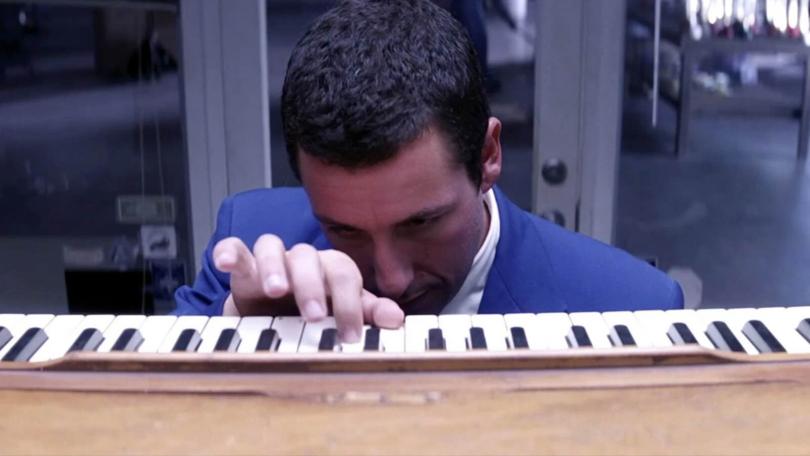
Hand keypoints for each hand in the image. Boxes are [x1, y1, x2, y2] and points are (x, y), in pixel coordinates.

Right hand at [212, 235, 404, 341]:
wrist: (276, 318)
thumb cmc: (315, 311)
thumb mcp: (343, 314)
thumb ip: (368, 313)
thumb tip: (396, 318)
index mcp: (331, 269)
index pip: (344, 274)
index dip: (349, 302)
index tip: (350, 335)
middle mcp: (302, 260)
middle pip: (308, 257)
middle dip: (312, 286)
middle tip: (315, 316)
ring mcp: (271, 261)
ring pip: (271, 246)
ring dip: (274, 267)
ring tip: (275, 290)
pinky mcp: (243, 268)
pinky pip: (235, 248)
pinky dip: (229, 251)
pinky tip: (225, 262)